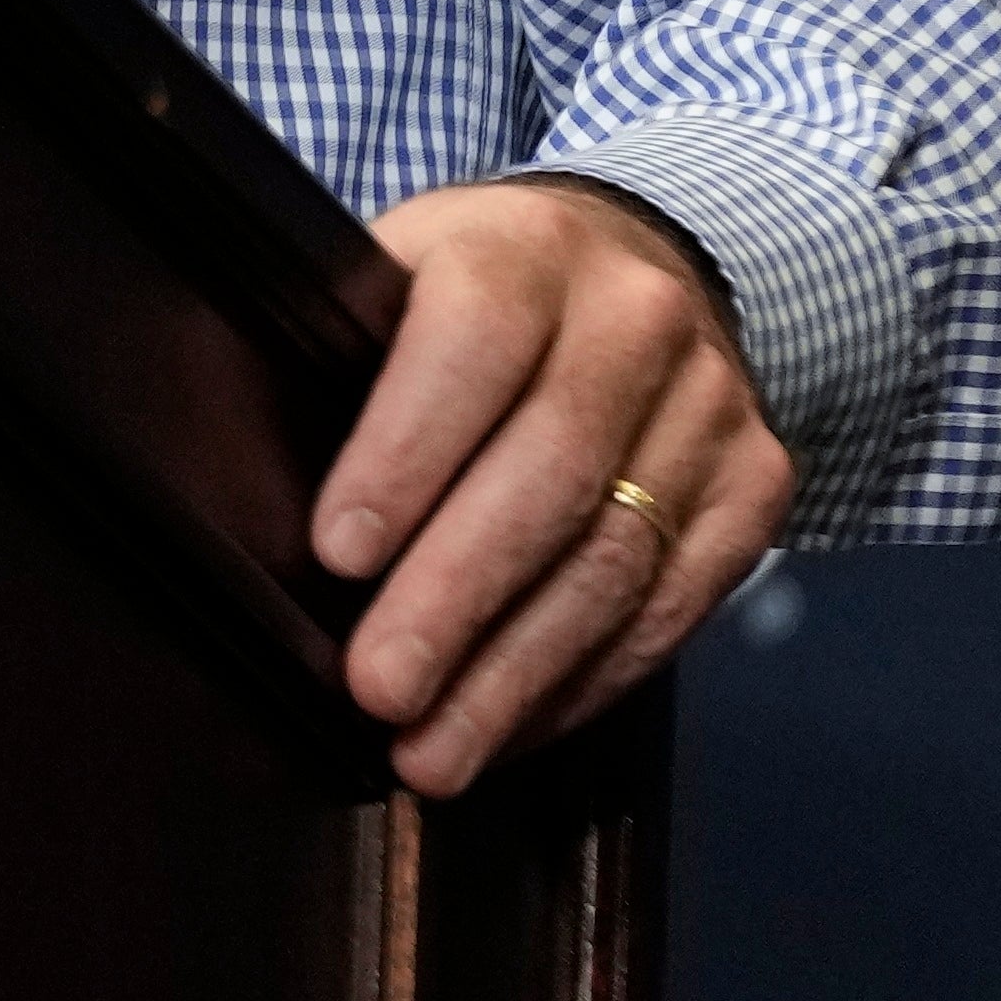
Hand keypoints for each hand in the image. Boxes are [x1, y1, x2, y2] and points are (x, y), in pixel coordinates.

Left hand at [318, 181, 793, 793]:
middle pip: (550, 470)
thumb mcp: (401, 280)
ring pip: (616, 558)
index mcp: (525, 250)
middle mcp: (635, 315)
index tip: (339, 553)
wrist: (640, 265)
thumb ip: (341, 362)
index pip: (470, 341)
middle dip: (455, 597)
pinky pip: (672, 605)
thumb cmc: (476, 297)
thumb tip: (243, 492)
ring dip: (515, 672)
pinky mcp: (758, 483)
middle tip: (378, 690)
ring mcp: (712, 402)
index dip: (405, 451)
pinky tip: (512, 726)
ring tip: (433, 751)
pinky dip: (584, 681)